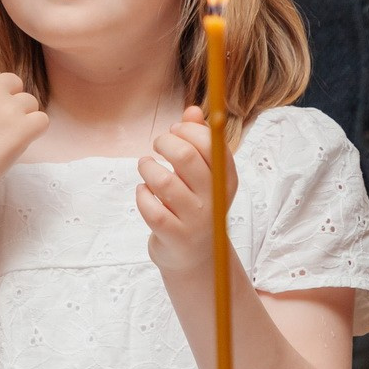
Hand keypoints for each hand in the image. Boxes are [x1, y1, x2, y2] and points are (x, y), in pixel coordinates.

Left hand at [135, 107, 235, 273]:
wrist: (197, 257)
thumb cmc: (197, 204)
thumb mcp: (204, 174)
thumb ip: (199, 141)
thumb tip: (192, 111)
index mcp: (226, 178)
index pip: (211, 143)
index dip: (187, 130)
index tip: (174, 131)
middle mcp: (215, 199)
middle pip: (187, 158)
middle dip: (164, 143)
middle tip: (157, 145)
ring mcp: (195, 220)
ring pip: (163, 182)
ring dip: (148, 168)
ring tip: (146, 166)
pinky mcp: (175, 236)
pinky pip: (151, 208)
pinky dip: (142, 194)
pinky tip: (144, 192)